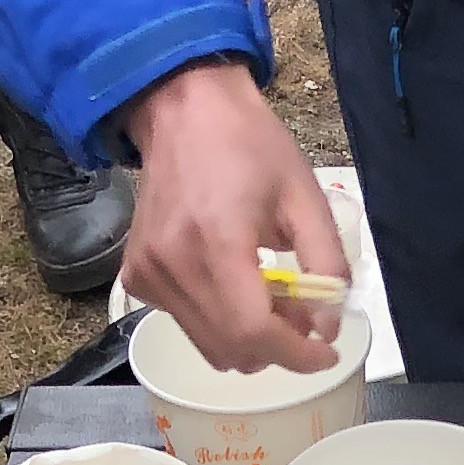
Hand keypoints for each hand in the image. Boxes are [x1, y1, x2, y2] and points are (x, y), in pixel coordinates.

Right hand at [120, 60, 345, 377]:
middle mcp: (173, 265)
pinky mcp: (136, 277)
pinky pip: (186, 325)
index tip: (327, 354)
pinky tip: (231, 283)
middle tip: (301, 315)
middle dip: (278, 347)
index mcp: (216, 241)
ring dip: (248, 339)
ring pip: (210, 347)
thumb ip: (325, 265)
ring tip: (268, 296)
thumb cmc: (248, 145)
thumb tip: (327, 328)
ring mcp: (148, 274)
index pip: (254, 332)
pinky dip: (217, 321)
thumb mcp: (304, 197)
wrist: (183, 108)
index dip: (297, 356)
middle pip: (233, 350)